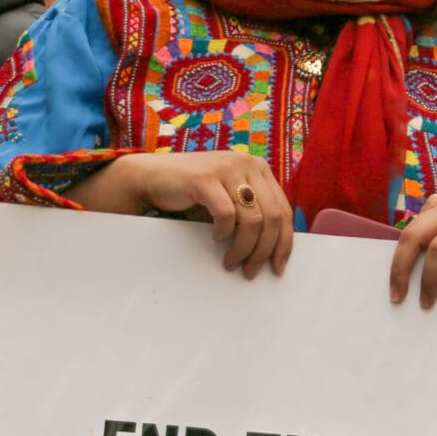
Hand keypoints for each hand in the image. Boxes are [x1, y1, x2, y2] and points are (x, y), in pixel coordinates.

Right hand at [70, 151, 292, 278]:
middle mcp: (247, 163)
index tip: (277, 267)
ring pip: (252, 220)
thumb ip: (253, 212)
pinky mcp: (205, 178)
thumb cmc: (194, 193)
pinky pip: (226, 214)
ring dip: (243, 248)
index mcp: (259, 168)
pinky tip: (217, 238)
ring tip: (231, 262)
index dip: (284, 242)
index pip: (284, 210)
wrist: (152, 177)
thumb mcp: (231, 198)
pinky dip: (224, 232)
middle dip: (263, 250)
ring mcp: (227, 168)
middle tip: (251, 271)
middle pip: (272, 217)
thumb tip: (274, 250)